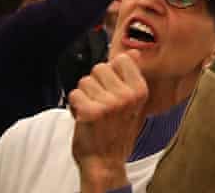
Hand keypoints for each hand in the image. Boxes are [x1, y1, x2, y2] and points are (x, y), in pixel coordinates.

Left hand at [70, 51, 148, 192]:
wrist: (105, 161)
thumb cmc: (117, 131)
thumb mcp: (132, 103)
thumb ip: (131, 76)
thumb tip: (132, 52)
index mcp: (140, 90)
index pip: (121, 60)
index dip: (111, 72)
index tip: (111, 88)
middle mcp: (127, 95)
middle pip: (99, 68)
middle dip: (95, 83)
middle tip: (100, 102)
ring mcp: (110, 104)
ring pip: (84, 81)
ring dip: (84, 95)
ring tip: (92, 111)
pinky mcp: (91, 112)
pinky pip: (74, 94)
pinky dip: (74, 105)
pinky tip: (83, 116)